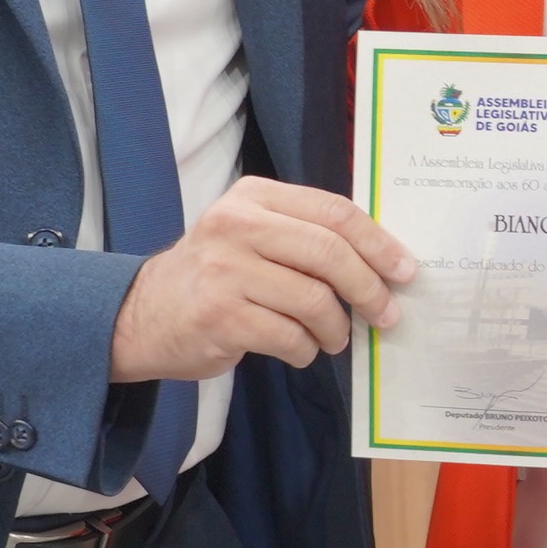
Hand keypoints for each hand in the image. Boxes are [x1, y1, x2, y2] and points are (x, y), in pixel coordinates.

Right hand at [110, 178, 417, 381]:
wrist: (141, 315)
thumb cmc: (215, 275)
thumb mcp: (253, 234)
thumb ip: (307, 235)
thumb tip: (385, 261)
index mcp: (253, 197)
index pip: (334, 212)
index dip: (378, 243)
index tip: (405, 270)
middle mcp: (235, 225)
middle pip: (329, 253)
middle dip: (369, 289)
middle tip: (386, 313)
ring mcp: (224, 271)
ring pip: (314, 299)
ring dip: (336, 327)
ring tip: (334, 337)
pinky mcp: (219, 317)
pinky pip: (289, 336)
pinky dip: (306, 350)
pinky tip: (299, 349)